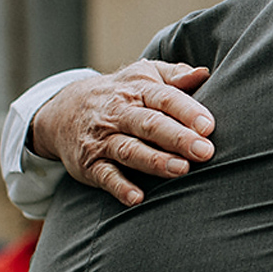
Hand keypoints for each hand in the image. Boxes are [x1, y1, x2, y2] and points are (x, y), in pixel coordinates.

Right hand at [29, 60, 215, 205]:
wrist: (64, 109)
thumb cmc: (122, 93)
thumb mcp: (145, 75)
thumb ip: (176, 75)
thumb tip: (204, 73)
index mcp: (139, 89)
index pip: (165, 98)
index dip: (187, 111)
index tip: (208, 126)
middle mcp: (119, 113)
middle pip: (150, 124)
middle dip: (177, 138)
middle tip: (204, 151)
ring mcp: (103, 139)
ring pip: (129, 150)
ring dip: (155, 161)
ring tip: (180, 170)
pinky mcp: (90, 163)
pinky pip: (105, 175)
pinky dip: (120, 187)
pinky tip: (137, 198)